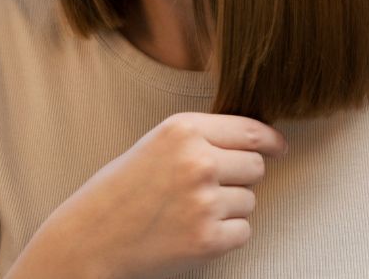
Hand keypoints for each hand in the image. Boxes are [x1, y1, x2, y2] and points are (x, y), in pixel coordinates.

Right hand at [45, 112, 287, 278]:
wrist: (90, 236)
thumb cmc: (122, 188)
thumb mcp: (157, 144)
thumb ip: (201, 138)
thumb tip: (259, 141)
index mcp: (183, 129)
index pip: (250, 131)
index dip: (270, 141)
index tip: (278, 147)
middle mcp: (198, 161)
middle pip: (255, 166)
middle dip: (240, 177)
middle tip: (207, 188)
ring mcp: (205, 201)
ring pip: (249, 200)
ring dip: (229, 207)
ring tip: (189, 210)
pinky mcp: (208, 238)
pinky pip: (243, 231)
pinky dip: (225, 234)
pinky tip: (193, 231)